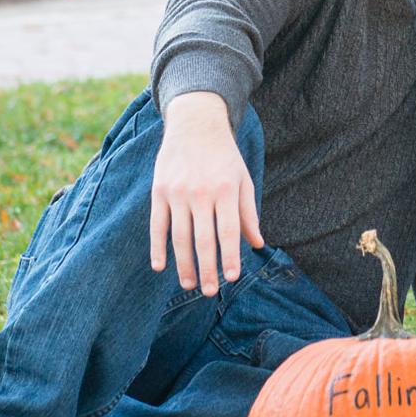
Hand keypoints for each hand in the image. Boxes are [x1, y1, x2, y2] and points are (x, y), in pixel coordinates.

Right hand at [149, 92, 263, 293]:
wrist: (195, 124)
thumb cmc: (224, 156)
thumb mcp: (243, 179)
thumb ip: (248, 212)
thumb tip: (258, 244)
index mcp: (225, 190)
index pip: (228, 231)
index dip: (230, 256)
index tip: (232, 277)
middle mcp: (201, 192)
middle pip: (203, 239)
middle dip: (207, 268)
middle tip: (210, 291)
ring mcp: (178, 192)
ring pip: (180, 237)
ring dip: (184, 264)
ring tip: (189, 285)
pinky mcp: (159, 191)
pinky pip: (158, 225)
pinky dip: (157, 247)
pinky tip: (160, 266)